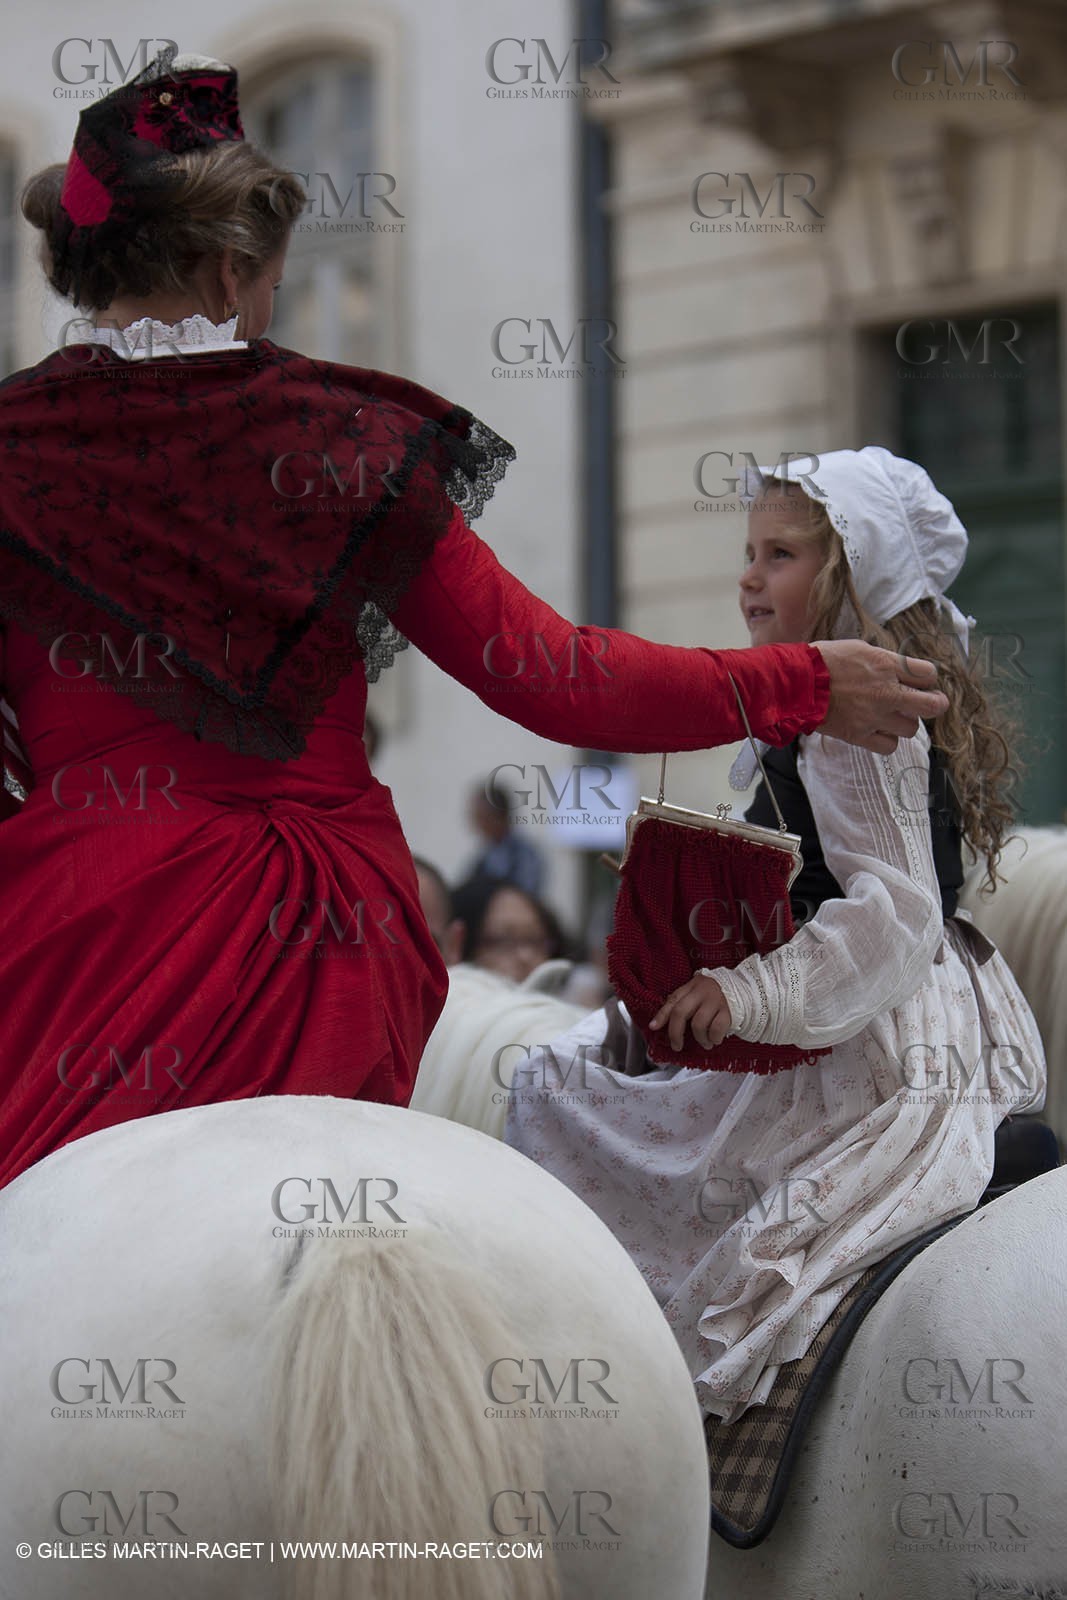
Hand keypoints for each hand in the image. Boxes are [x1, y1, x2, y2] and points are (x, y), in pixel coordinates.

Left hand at [649, 972, 731, 1052]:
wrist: (745, 991)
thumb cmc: (715, 996)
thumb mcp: (697, 994)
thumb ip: (682, 1003)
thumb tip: (659, 1022)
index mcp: (692, 986)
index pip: (673, 1000)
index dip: (661, 1015)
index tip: (653, 1027)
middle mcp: (702, 991)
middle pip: (681, 1012)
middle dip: (675, 1033)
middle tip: (677, 1046)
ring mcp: (716, 1001)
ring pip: (698, 1024)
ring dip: (700, 1039)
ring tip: (705, 1043)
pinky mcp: (729, 1011)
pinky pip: (716, 1029)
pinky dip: (714, 1038)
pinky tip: (715, 1040)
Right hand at [811, 640, 948, 754]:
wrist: (796, 683)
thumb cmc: (823, 661)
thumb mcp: (859, 649)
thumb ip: (885, 662)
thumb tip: (900, 671)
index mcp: (886, 665)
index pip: (929, 674)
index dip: (927, 678)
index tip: (920, 681)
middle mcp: (886, 692)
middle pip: (932, 706)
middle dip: (935, 704)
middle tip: (930, 704)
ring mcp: (874, 716)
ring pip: (911, 729)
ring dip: (904, 722)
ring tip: (890, 716)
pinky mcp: (860, 735)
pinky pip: (890, 746)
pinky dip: (887, 740)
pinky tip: (877, 730)